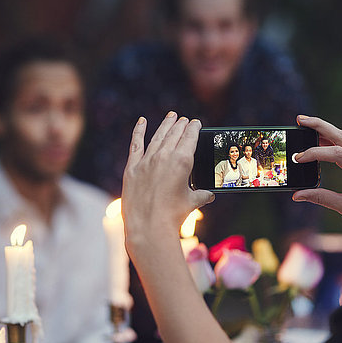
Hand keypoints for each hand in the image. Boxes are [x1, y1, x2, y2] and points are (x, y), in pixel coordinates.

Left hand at [122, 112, 213, 253]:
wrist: (148, 226)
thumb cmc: (173, 215)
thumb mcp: (192, 202)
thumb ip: (202, 195)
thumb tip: (209, 195)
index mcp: (182, 161)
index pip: (190, 137)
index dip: (193, 128)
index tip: (195, 123)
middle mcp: (164, 156)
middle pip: (174, 134)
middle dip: (181, 125)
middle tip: (184, 119)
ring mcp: (146, 160)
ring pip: (158, 136)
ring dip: (165, 125)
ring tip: (171, 116)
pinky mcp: (132, 167)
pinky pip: (136, 144)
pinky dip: (139, 131)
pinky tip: (142, 121)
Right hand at [293, 115, 341, 254]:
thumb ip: (321, 198)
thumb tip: (297, 195)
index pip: (338, 154)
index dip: (315, 153)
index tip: (298, 158)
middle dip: (320, 126)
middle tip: (301, 120)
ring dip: (327, 130)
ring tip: (307, 126)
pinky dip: (334, 140)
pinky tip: (321, 141)